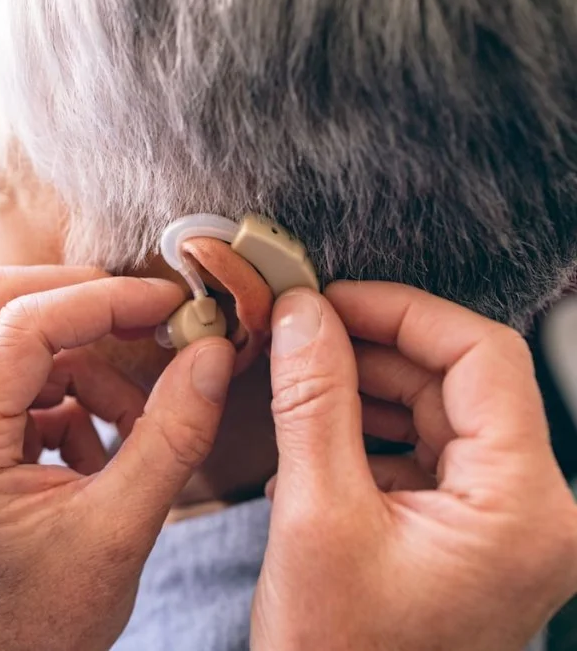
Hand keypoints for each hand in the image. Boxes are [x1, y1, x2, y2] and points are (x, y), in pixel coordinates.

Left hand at [0, 267, 235, 650]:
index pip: (23, 325)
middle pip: (3, 303)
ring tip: (136, 429)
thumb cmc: (48, 614)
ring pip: (22, 333)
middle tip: (154, 322)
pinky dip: (80, 393)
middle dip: (86, 304)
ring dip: (92, 364)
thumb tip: (212, 354)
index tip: (169, 302)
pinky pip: (32, 371)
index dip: (103, 300)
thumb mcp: (122, 528)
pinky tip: (103, 450)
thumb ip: (172, 436)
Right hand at [252, 282, 576, 649]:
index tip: (333, 299)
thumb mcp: (314, 514)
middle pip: (461, 382)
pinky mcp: (468, 533)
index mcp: (522, 507)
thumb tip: (303, 316)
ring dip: (368, 386)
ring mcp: (502, 524)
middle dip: (375, 348)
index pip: (482, 359)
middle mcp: (532, 512)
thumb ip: (313, 402)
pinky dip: (371, 431)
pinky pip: (427, 453)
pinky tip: (316, 431)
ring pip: (441, 413)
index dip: (402, 313)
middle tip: (303, 330)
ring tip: (300, 373)